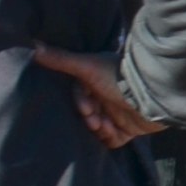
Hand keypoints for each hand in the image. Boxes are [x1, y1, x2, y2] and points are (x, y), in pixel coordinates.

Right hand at [31, 45, 163, 148]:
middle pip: (88, 113)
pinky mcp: (129, 130)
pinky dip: (110, 139)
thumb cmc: (119, 77)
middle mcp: (108, 97)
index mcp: (99, 82)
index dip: (81, 102)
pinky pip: (113, 140)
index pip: (81, 94)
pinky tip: (113, 133)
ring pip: (98, 128)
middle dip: (89, 117)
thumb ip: (60, 59)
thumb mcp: (86, 67)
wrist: (152, 95)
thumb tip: (32, 45)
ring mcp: (118, 114)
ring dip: (99, 129)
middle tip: (95, 119)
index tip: (86, 108)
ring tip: (105, 125)